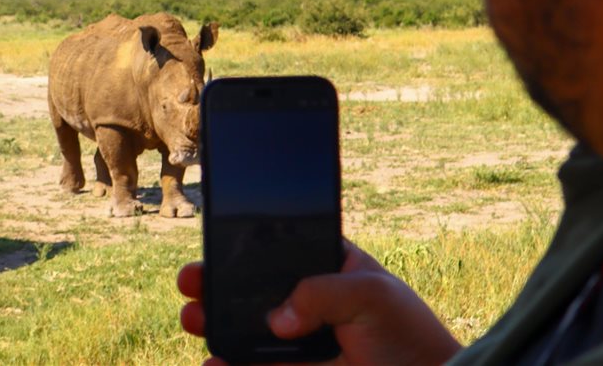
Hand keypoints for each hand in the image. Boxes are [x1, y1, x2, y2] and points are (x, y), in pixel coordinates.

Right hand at [177, 240, 461, 365]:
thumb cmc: (411, 335)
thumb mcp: (372, 295)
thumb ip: (320, 292)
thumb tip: (276, 319)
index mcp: (326, 268)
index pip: (276, 250)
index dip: (241, 248)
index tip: (214, 248)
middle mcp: (307, 303)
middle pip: (250, 290)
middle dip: (215, 286)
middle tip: (191, 286)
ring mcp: (300, 343)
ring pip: (245, 332)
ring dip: (215, 325)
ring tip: (193, 320)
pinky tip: (214, 363)